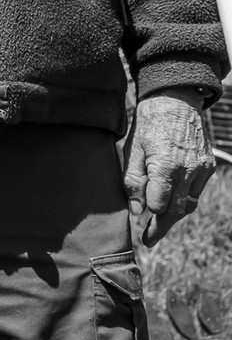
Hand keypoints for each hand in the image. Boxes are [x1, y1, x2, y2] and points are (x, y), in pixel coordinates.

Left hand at [124, 90, 214, 246]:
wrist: (174, 101)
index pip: (158, 204)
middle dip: (163, 225)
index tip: (139, 226)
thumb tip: (136, 210)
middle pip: (177, 210)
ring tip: (158, 222)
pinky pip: (197, 191)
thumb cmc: (147, 124)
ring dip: (174, 214)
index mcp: (166, 166)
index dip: (148, 215)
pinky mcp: (208, 166)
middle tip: (150, 239)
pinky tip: (171, 200)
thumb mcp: (132, 149)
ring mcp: (201, 169)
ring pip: (190, 203)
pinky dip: (184, 199)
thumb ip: (132, 180)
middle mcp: (188, 170)